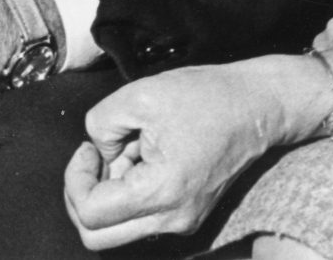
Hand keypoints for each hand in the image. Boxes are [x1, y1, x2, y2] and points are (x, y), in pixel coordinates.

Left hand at [62, 56, 330, 249]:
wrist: (257, 107)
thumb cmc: (205, 97)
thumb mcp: (138, 95)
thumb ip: (101, 124)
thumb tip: (98, 151)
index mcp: (161, 192)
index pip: (90, 214)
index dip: (75, 178)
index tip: (89, 147)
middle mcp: (173, 219)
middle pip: (97, 236)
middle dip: (82, 195)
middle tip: (93, 157)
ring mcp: (182, 221)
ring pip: (117, 229)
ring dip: (109, 192)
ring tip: (129, 149)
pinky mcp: (187, 214)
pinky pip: (141, 216)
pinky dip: (129, 192)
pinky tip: (142, 157)